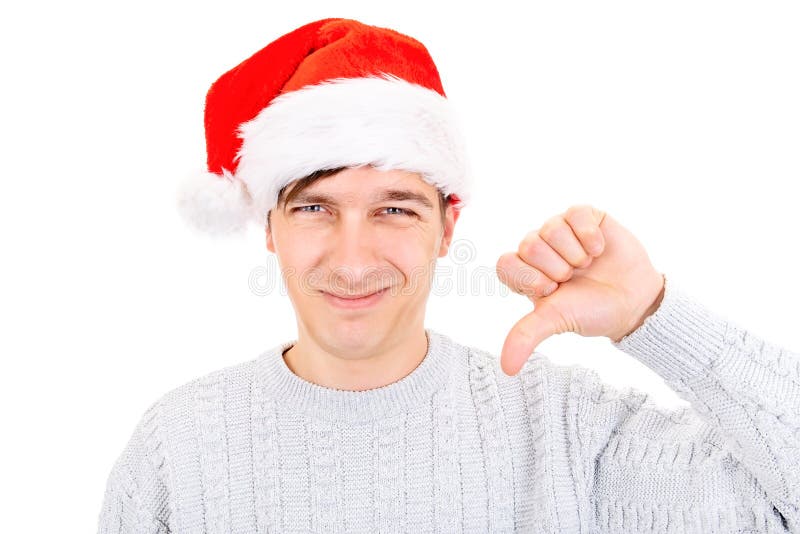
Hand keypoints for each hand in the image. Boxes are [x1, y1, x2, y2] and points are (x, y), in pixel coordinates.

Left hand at [496, 204, 664, 375]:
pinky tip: (599, 250)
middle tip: (574, 278)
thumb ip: (526, 336)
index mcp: (524, 272)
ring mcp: (560, 230)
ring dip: (575, 254)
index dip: (531, 278)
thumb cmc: (591, 311)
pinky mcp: (584, 216)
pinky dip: (589, 235)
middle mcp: (538, 248)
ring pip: (551, 228)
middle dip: (558, 268)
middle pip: (528, 245)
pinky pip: (574, 213)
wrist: (634, 301)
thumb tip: (507, 369)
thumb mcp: (556, 322)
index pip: (506, 264)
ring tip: (588, 265)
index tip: (553, 291)